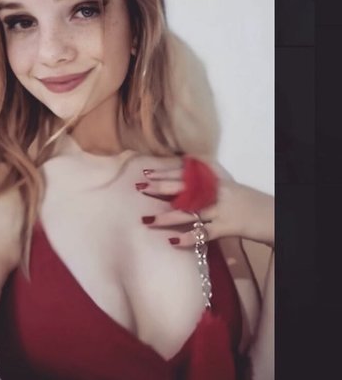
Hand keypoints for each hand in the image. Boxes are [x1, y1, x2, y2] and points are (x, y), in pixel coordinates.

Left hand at [136, 166, 273, 246]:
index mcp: (215, 180)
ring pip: (190, 212)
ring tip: (148, 220)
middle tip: (141, 188)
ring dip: (168, 217)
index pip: (186, 173)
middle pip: (185, 188)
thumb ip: (207, 184)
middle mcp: (216, 192)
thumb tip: (184, 180)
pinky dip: (189, 238)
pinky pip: (205, 233)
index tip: (146, 173)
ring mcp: (221, 209)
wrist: (273, 216)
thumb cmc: (247, 202)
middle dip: (161, 188)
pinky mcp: (227, 227)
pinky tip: (174, 242)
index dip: (166, 172)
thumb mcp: (227, 187)